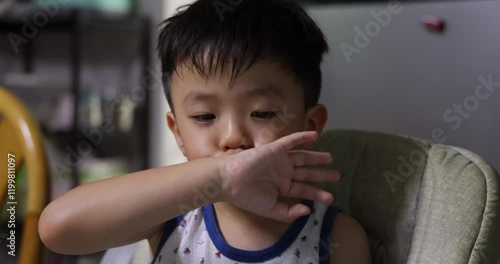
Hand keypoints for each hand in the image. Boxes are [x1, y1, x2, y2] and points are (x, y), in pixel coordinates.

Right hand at [218, 131, 339, 222]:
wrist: (229, 181)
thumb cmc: (247, 197)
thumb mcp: (270, 209)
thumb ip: (289, 212)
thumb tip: (308, 210)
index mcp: (281, 187)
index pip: (303, 190)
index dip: (317, 194)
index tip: (331, 199)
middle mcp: (282, 173)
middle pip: (306, 173)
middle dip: (321, 175)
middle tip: (336, 176)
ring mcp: (279, 160)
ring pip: (302, 157)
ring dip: (316, 157)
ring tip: (330, 159)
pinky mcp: (275, 149)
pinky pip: (291, 141)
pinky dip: (303, 137)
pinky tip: (315, 135)